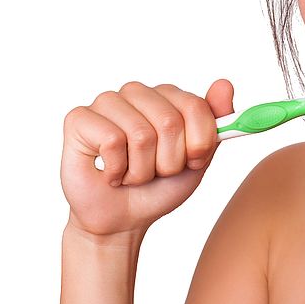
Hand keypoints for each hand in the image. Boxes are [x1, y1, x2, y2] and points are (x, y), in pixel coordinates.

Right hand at [60, 79, 233, 236]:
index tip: (192, 162)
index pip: (196, 107)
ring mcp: (107, 102)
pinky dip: (117, 170)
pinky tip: (110, 173)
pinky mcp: (79, 118)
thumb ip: (216, 122)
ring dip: (142, 170)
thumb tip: (225, 84)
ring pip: (141, 134)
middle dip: (169, 161)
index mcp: (168, 96)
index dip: (198, 144)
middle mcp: (137, 92)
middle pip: (169, 121)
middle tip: (156, 171)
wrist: (124, 219)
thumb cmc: (160, 185)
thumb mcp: (199, 158)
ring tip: (132, 173)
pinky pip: (111, 142)